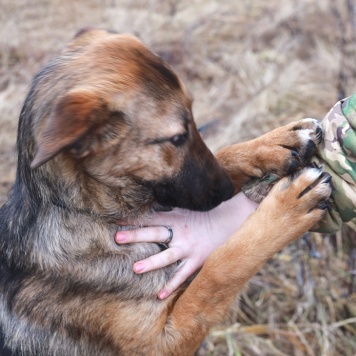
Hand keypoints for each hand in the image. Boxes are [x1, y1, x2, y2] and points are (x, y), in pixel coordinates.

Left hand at [115, 192, 257, 298]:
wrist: (235, 217)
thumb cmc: (212, 209)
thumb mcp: (191, 205)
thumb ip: (173, 206)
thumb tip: (157, 201)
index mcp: (178, 217)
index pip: (151, 217)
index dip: (133, 218)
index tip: (116, 219)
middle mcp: (180, 232)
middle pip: (155, 233)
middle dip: (135, 236)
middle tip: (117, 238)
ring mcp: (189, 248)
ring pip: (167, 256)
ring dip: (151, 263)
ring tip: (134, 268)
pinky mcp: (199, 260)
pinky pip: (183, 275)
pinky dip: (172, 285)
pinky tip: (159, 295)